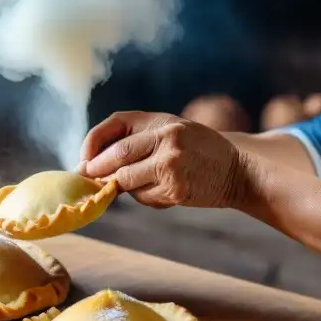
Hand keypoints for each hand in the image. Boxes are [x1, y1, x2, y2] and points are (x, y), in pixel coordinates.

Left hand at [78, 111, 247, 208]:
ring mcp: (171, 166)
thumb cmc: (196, 149)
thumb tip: (89, 165)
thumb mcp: (169, 130)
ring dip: (126, 187)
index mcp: (161, 122)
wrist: (237, 169)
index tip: (83, 160)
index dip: (92, 145)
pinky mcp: (176, 190)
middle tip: (88, 177)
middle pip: (117, 158)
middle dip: (98, 170)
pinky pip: (144, 198)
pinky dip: (145, 197)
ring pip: (127, 181)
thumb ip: (135, 140)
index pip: (114, 127)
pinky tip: (164, 191)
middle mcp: (167, 140)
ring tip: (145, 181)